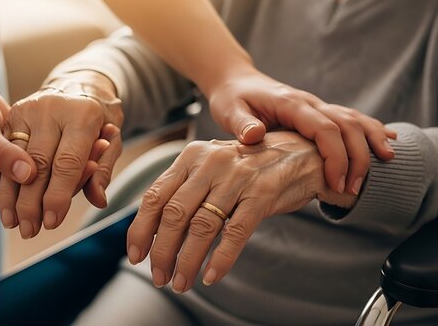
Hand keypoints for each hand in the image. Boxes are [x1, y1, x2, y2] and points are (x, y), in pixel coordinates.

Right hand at [0, 71, 123, 238]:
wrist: (79, 82)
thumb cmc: (99, 117)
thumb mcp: (110, 140)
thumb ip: (103, 169)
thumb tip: (98, 199)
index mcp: (82, 115)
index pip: (67, 163)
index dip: (59, 195)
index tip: (53, 221)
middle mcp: (53, 109)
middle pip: (38, 164)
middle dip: (32, 202)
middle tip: (30, 230)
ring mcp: (29, 109)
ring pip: (16, 159)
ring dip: (11, 195)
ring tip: (12, 223)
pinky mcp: (13, 112)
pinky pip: (2, 149)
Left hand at [126, 131, 351, 292]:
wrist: (301, 153)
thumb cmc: (249, 167)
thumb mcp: (212, 168)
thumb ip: (185, 190)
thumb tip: (154, 231)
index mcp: (191, 156)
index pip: (155, 196)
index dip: (141, 230)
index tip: (135, 256)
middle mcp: (210, 163)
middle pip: (174, 214)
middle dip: (162, 251)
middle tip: (158, 277)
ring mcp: (237, 177)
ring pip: (202, 226)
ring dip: (187, 261)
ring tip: (180, 283)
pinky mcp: (263, 194)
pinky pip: (235, 232)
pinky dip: (220, 259)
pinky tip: (210, 276)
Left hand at [204, 69, 395, 194]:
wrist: (235, 81)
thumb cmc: (231, 98)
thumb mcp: (228, 110)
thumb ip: (241, 124)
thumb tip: (254, 136)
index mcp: (291, 104)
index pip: (325, 129)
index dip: (336, 156)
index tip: (336, 182)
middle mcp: (309, 103)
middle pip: (346, 126)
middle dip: (357, 158)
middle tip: (355, 189)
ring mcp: (316, 106)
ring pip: (354, 120)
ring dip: (371, 141)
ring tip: (388, 162)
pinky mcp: (318, 113)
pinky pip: (349, 119)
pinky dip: (370, 129)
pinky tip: (388, 140)